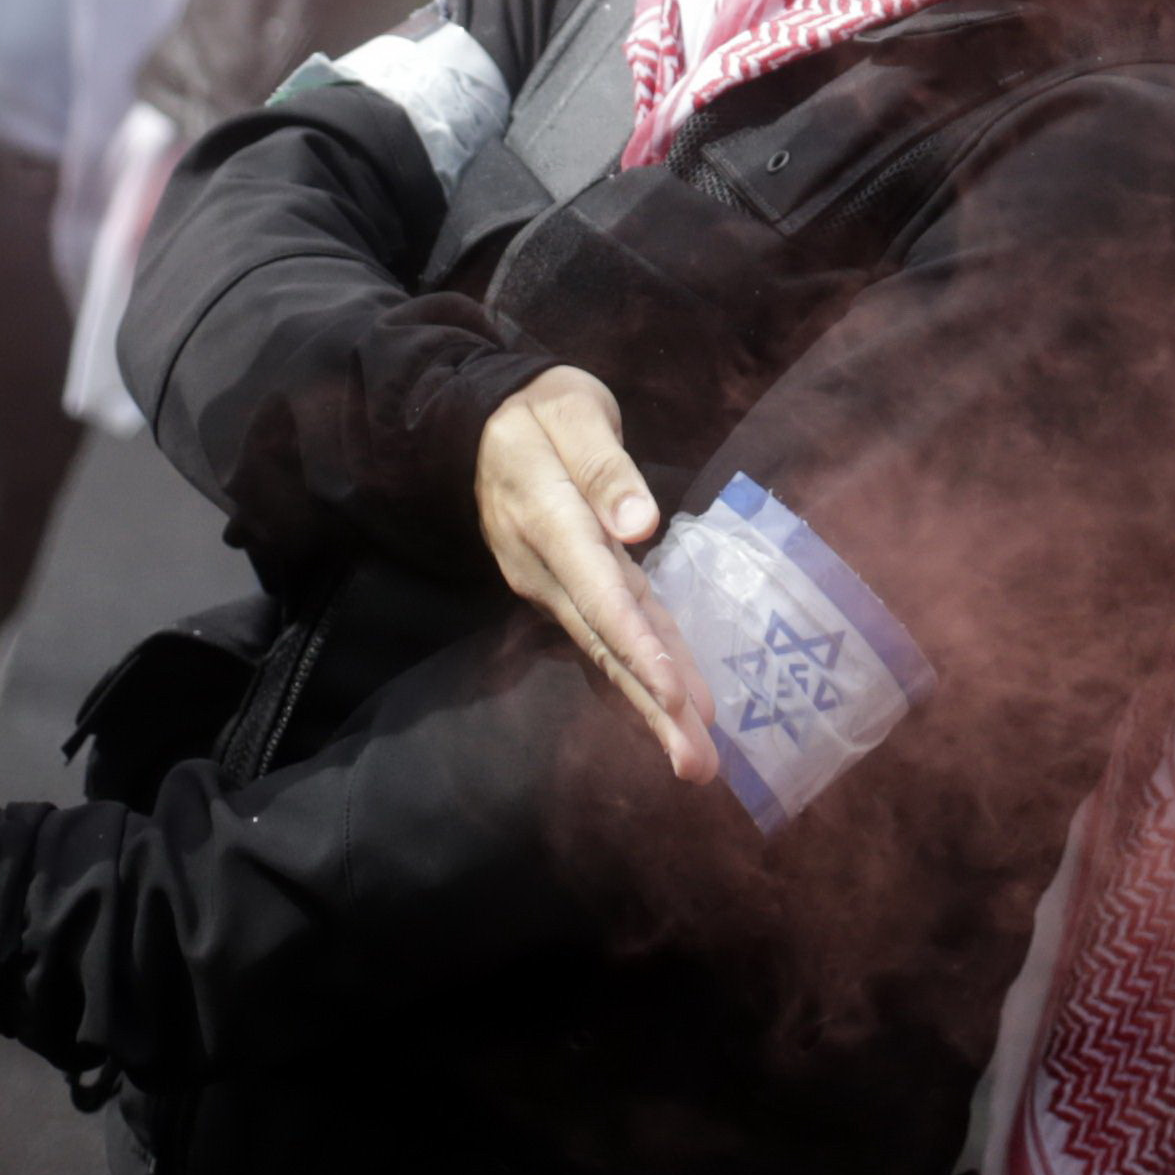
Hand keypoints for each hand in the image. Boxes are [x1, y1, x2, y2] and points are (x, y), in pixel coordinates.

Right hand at [476, 368, 714, 784]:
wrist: (478, 424)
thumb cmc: (536, 408)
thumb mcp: (572, 412)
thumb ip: (605, 466)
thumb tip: (642, 525)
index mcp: (550, 520)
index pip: (598, 592)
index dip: (637, 646)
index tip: (674, 694)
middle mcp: (546, 568)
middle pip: (606, 643)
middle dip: (652, 706)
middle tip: (696, 765)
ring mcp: (552, 586)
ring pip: (607, 651)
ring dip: (649, 708)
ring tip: (693, 761)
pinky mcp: (565, 590)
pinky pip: (603, 641)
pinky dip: (634, 681)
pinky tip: (662, 720)